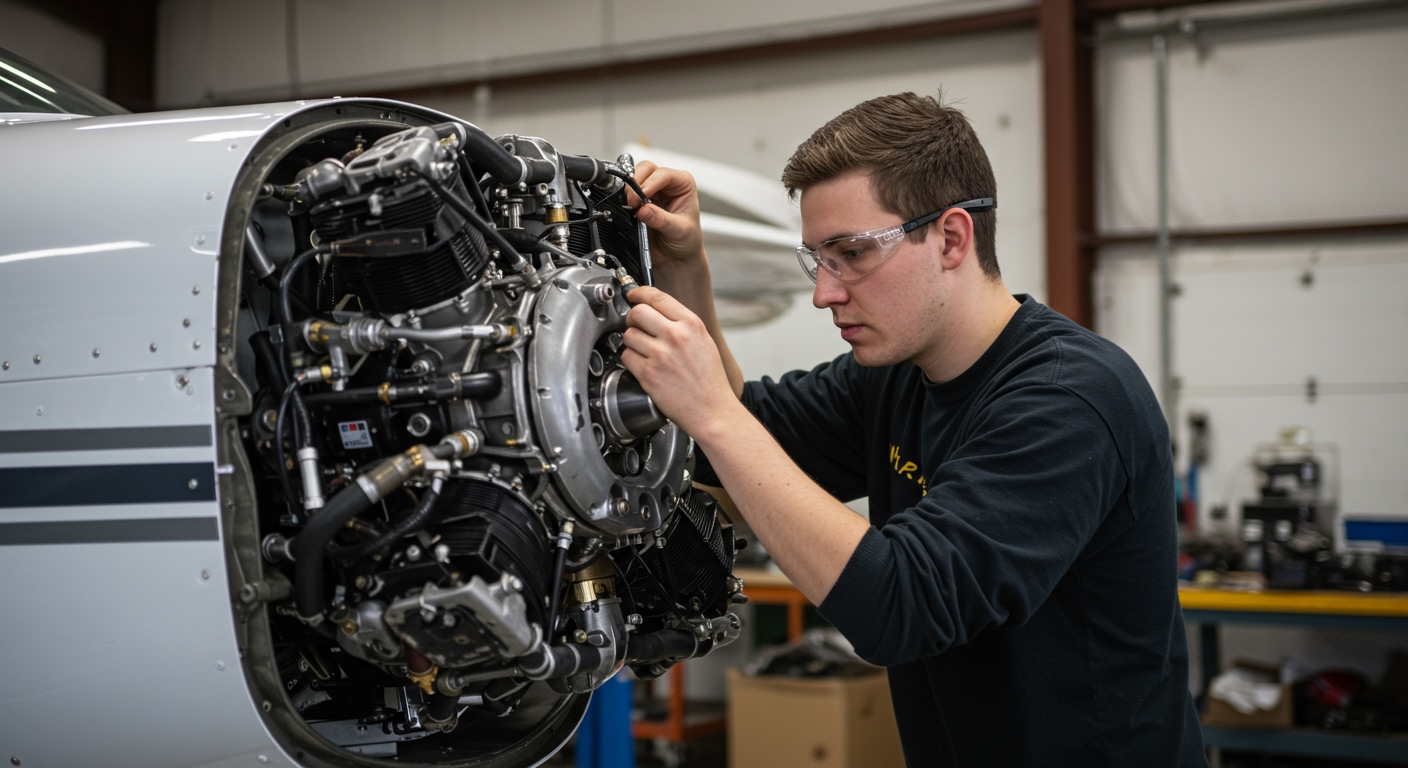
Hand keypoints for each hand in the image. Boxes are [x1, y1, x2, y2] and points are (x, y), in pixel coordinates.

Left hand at [621, 286, 741, 438]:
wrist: (712, 411)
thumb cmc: (709, 381)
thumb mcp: (704, 342)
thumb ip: (682, 324)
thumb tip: (656, 311)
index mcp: (691, 325)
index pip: (658, 297)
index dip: (640, 293)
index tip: (634, 295)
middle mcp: (676, 336)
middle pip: (638, 312)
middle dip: (632, 318)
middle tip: (636, 326)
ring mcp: (660, 355)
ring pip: (629, 335)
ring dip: (632, 342)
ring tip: (644, 352)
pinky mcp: (648, 374)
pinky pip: (626, 356)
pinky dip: (630, 360)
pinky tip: (643, 366)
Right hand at [626, 162, 703, 269]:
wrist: (676, 258)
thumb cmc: (687, 241)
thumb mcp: (678, 231)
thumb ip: (661, 219)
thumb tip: (643, 209)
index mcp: (683, 184)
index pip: (664, 174)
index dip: (651, 183)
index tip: (642, 196)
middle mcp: (667, 183)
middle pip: (646, 169)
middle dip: (636, 184)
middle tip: (633, 202)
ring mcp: (651, 190)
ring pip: (634, 177)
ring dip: (629, 190)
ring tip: (632, 207)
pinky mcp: (639, 200)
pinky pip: (627, 192)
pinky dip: (624, 198)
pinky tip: (628, 209)